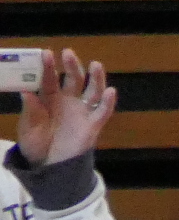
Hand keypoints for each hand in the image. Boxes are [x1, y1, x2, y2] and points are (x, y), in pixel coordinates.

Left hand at [18, 49, 116, 166]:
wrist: (48, 167)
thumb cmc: (36, 144)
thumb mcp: (27, 127)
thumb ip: (30, 110)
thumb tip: (26, 92)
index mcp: (49, 98)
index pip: (50, 79)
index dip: (49, 66)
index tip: (46, 53)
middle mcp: (67, 101)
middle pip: (73, 80)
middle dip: (72, 66)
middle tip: (68, 53)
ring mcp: (82, 112)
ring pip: (92, 91)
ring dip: (95, 78)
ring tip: (96, 65)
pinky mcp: (93, 126)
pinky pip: (103, 112)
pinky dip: (109, 102)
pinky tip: (111, 91)